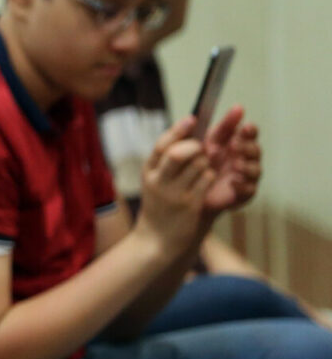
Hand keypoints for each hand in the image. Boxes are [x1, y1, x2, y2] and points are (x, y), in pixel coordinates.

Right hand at [138, 117, 213, 251]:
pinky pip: (207, 180)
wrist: (157, 239)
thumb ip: (165, 160)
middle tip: (201, 148)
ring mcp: (174, 194)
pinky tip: (206, 181)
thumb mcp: (154, 180)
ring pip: (199, 165)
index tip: (193, 119)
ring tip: (202, 168)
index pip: (162, 144)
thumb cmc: (160, 205)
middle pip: (179, 153)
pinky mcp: (190, 205)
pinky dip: (210, 176)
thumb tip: (186, 133)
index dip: (178, 129)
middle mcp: (159, 181)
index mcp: (149, 171)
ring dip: (206, 162)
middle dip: (195, 147)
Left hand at [201, 105, 261, 217]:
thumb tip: (224, 109)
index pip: (249, 133)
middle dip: (247, 146)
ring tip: (236, 164)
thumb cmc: (197, 161)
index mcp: (236, 142)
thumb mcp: (203, 142)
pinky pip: (249, 190)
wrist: (188, 189)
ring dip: (247, 166)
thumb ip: (212, 128)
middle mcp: (244, 158)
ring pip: (256, 169)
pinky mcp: (241, 193)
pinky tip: (233, 181)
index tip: (245, 126)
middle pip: (255, 150)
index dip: (250, 129)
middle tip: (235, 144)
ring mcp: (244, 176)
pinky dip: (243, 185)